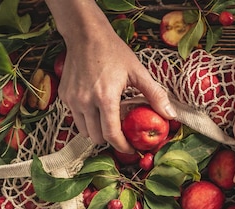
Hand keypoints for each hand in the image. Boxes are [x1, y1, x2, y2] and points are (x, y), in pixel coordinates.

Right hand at [50, 1, 175, 153]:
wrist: (85, 34)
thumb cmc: (113, 51)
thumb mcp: (138, 71)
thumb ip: (154, 95)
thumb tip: (171, 114)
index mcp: (105, 98)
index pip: (111, 135)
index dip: (122, 146)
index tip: (130, 148)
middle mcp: (85, 102)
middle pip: (96, 137)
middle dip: (110, 139)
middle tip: (121, 131)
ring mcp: (72, 100)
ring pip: (83, 131)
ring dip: (96, 130)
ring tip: (108, 119)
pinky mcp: (64, 96)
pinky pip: (75, 117)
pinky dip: (86, 118)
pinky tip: (95, 106)